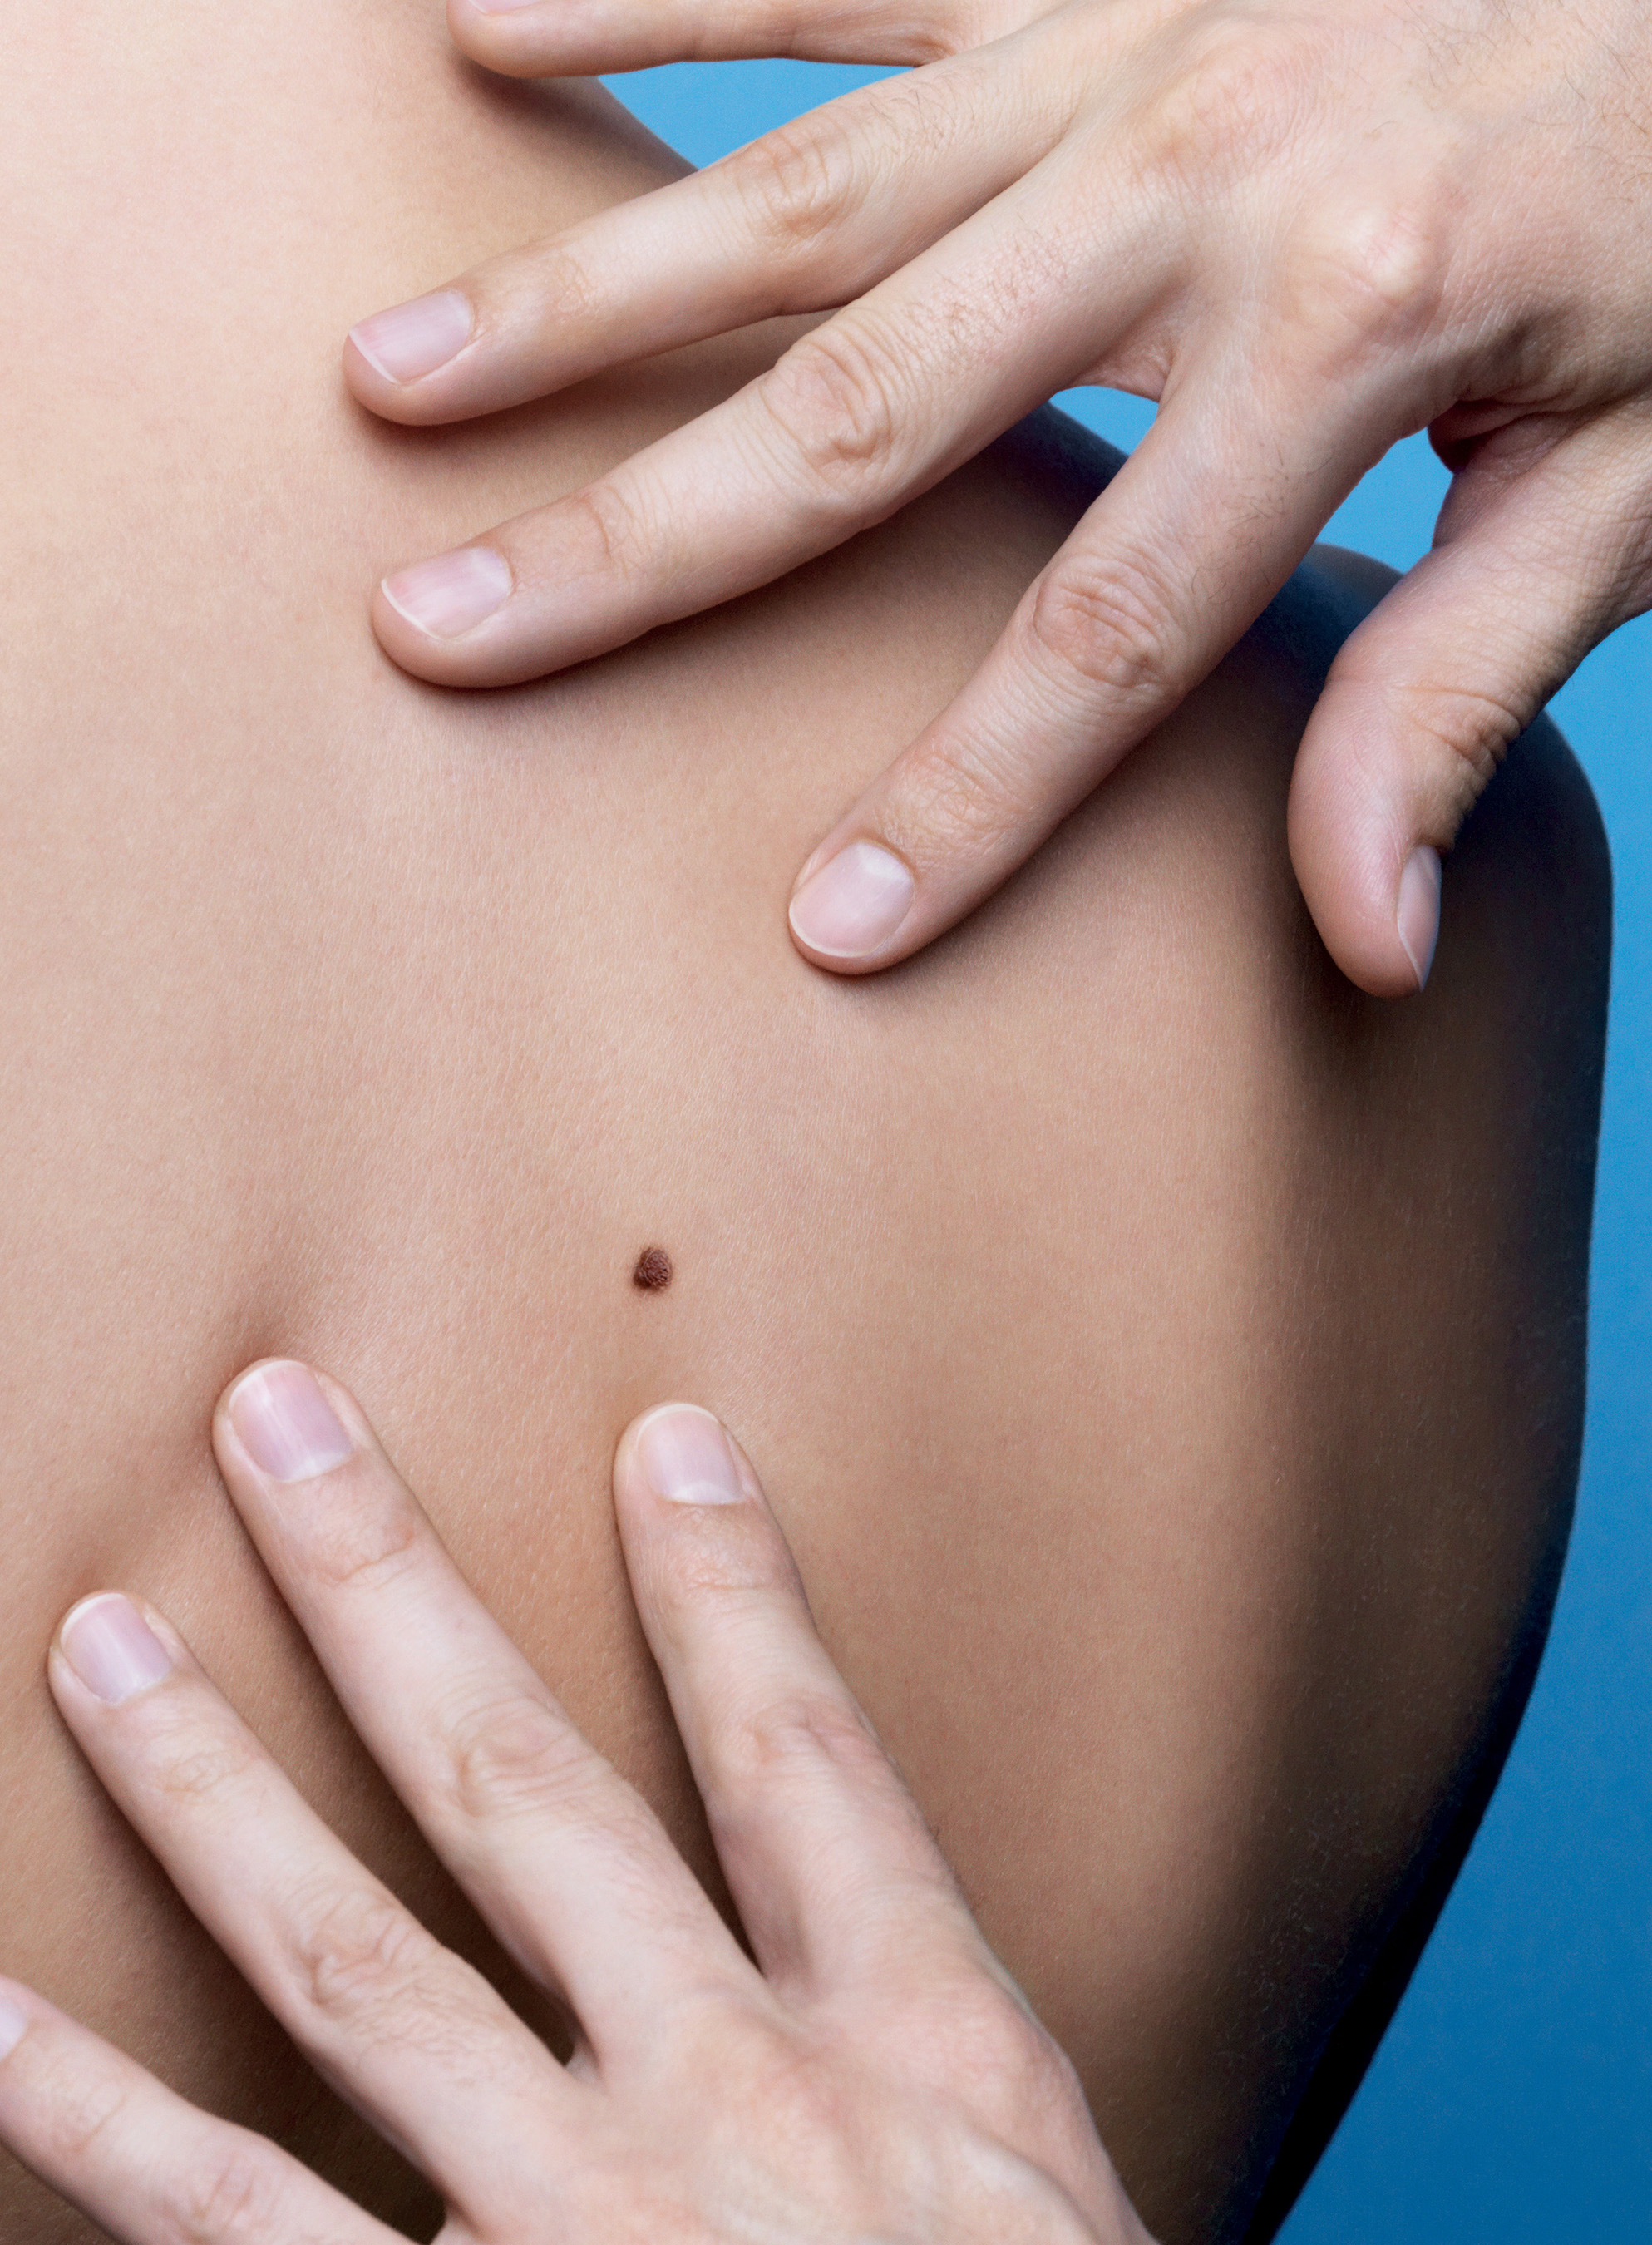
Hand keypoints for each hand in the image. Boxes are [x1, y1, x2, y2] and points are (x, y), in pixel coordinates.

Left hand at [0, 1362, 1148, 2243]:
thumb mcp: (1041, 2199)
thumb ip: (926, 2075)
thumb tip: (798, 1952)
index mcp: (916, 2049)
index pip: (804, 1757)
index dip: (729, 1591)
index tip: (661, 1437)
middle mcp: (729, 2095)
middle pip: (525, 1787)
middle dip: (388, 1588)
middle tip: (272, 1423)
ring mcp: (576, 2220)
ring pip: (353, 1959)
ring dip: (211, 1787)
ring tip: (98, 1641)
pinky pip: (242, 2229)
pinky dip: (101, 2122)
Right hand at [346, 0, 1651, 996]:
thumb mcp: (1641, 469)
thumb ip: (1468, 684)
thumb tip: (1364, 940)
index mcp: (1345, 326)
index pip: (1111, 623)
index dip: (971, 790)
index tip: (826, 925)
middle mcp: (1196, 170)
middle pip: (865, 408)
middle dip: (638, 539)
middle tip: (433, 628)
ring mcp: (1122, 33)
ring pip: (795, 190)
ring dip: (579, 290)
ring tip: (392, 373)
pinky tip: (483, 24)